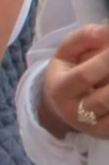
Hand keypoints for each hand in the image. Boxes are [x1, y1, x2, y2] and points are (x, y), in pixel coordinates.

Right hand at [41, 23, 108, 138]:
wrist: (62, 108)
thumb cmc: (67, 74)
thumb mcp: (65, 53)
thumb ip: (83, 38)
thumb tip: (107, 30)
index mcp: (61, 90)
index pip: (84, 76)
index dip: (105, 61)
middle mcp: (76, 112)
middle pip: (105, 98)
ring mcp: (95, 127)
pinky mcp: (108, 134)